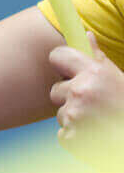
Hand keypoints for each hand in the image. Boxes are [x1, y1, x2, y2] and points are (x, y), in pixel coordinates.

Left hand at [49, 32, 123, 167]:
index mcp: (95, 73)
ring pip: (61, 112)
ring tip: (99, 123)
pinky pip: (63, 132)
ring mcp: (74, 115)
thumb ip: (98, 60)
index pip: (57, 55)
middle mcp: (82, 91)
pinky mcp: (69, 137)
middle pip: (56, 89)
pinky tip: (95, 137)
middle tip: (94, 105)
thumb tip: (86, 35)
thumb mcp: (119, 80)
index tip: (67, 68)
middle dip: (69, 96)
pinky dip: (75, 136)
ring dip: (75, 118)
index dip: (61, 62)